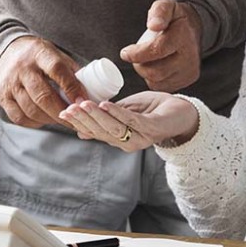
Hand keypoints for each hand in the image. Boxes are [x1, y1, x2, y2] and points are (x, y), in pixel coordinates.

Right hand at [0, 36, 86, 128]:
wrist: (4, 52)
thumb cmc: (36, 56)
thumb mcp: (54, 53)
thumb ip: (70, 70)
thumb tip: (90, 91)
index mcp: (39, 53)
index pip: (57, 70)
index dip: (71, 87)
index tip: (83, 101)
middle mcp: (22, 69)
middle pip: (43, 96)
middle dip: (62, 112)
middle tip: (77, 120)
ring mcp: (10, 84)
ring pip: (32, 110)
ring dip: (50, 119)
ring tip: (62, 120)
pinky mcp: (2, 97)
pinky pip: (20, 118)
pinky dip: (35, 123)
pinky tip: (44, 119)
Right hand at [58, 91, 198, 150]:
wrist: (182, 112)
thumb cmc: (152, 110)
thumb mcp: (124, 113)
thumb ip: (104, 119)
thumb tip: (79, 131)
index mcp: (119, 139)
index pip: (94, 133)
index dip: (79, 123)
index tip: (63, 112)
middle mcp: (128, 143)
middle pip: (101, 132)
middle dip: (84, 119)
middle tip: (68, 108)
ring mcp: (141, 137)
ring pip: (113, 128)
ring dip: (96, 116)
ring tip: (83, 104)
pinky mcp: (153, 127)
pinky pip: (131, 120)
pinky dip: (117, 112)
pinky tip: (104, 103)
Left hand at [120, 0, 202, 91]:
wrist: (193, 30)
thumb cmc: (175, 19)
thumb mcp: (167, 6)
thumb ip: (159, 12)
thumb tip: (153, 25)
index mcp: (183, 36)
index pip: (157, 50)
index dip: (137, 54)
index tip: (125, 53)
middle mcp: (190, 56)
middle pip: (156, 71)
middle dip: (139, 65)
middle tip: (134, 56)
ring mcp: (190, 70)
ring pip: (158, 81)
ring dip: (145, 72)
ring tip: (145, 60)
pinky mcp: (188, 79)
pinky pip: (163, 86)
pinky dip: (153, 79)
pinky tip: (154, 66)